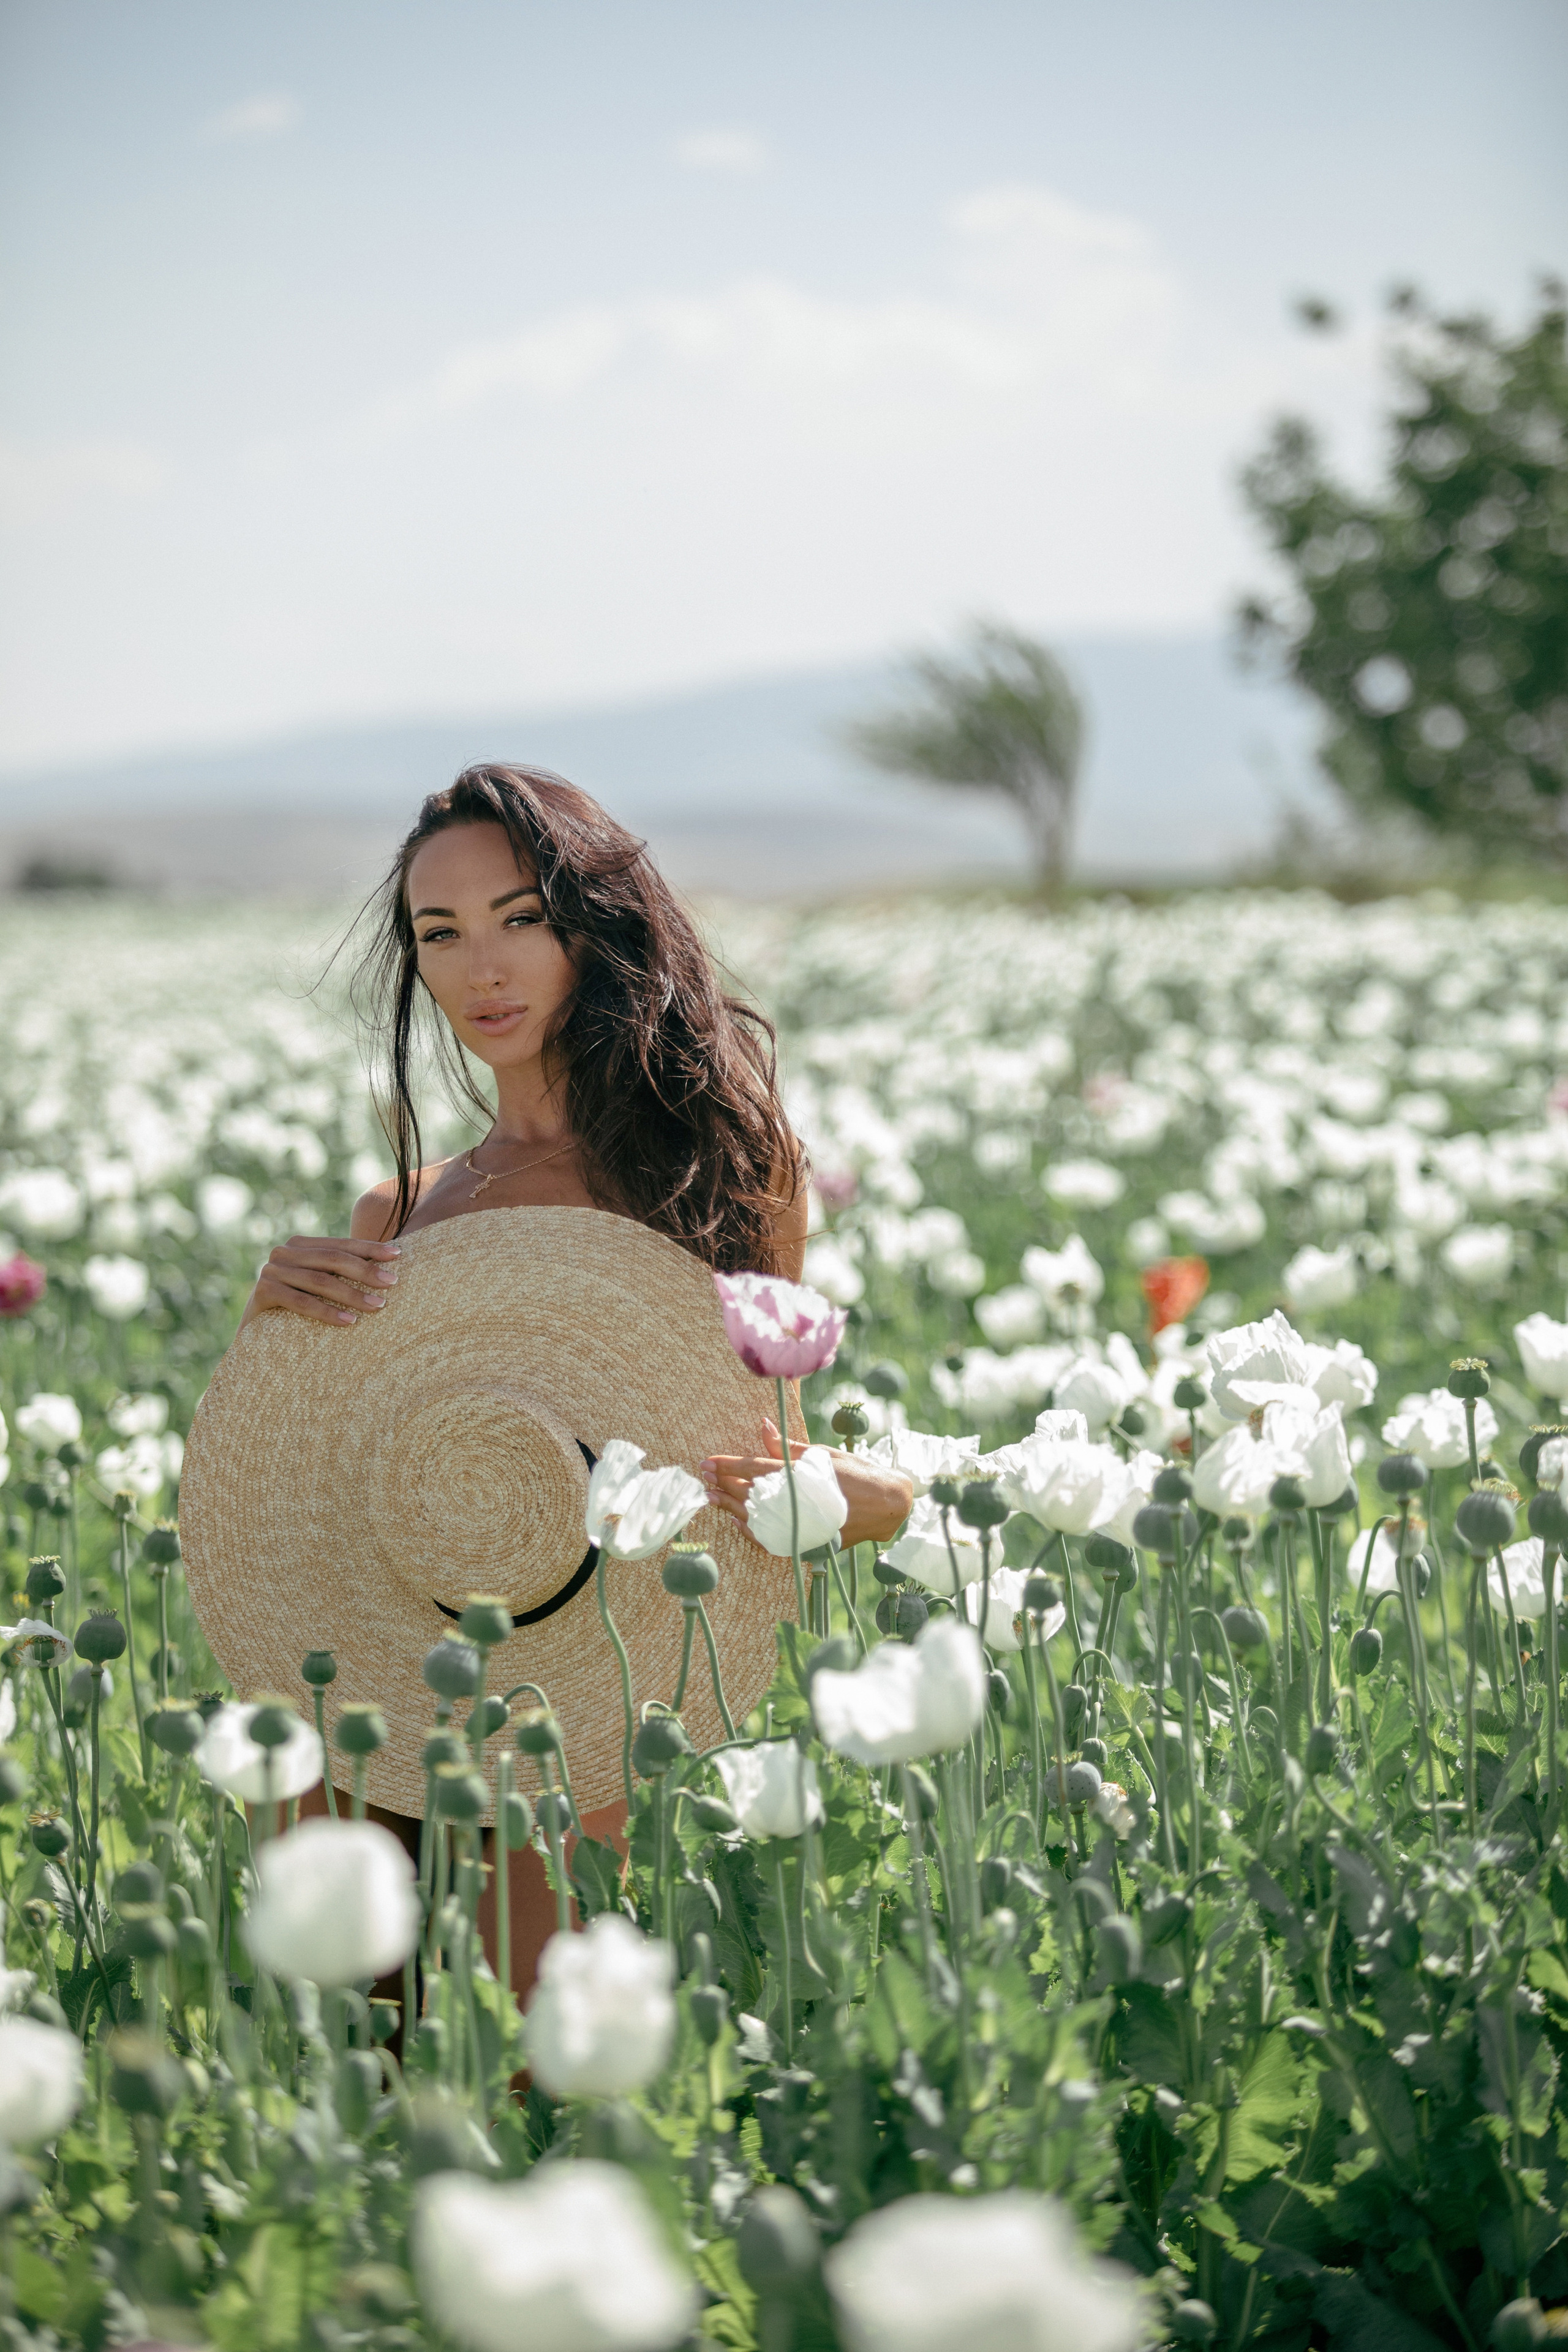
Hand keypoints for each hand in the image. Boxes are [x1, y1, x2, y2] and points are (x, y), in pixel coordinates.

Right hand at [240, 1235, 401, 1329]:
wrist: (257, 1340)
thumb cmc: (298, 1312)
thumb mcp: (320, 1288)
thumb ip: (341, 1273)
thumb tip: (391, 1268)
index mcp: (300, 1245)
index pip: (341, 1244)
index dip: (370, 1248)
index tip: (398, 1256)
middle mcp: (284, 1252)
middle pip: (332, 1259)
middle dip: (365, 1270)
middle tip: (392, 1283)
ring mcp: (271, 1271)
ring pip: (319, 1280)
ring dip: (352, 1293)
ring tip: (378, 1305)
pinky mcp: (263, 1292)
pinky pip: (301, 1302)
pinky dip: (327, 1312)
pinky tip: (349, 1322)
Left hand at [699, 1418, 912, 1550]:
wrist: (888, 1506)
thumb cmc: (857, 1473)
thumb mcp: (823, 1454)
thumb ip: (788, 1446)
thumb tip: (762, 1426)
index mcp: (801, 1474)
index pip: (755, 1467)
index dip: (728, 1464)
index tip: (707, 1461)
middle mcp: (798, 1500)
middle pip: (749, 1492)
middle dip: (723, 1483)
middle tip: (703, 1477)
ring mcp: (801, 1523)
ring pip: (755, 1517)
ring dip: (730, 1507)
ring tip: (711, 1498)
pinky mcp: (806, 1540)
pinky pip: (771, 1540)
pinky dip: (752, 1532)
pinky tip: (737, 1523)